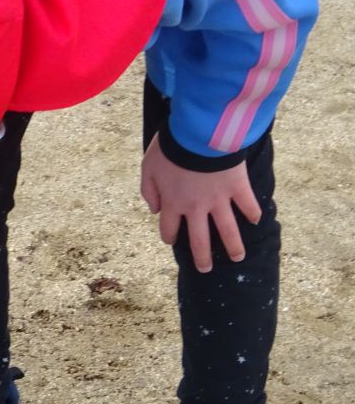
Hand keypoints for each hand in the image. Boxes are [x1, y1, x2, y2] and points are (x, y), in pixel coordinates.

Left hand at [140, 135, 260, 272]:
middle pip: (199, 240)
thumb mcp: (148, 169)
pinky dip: (253, 212)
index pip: (169, 229)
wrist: (199, 134)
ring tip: (238, 258)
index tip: (172, 240)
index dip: (169, 236)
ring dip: (233, 246)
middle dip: (202, 257)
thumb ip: (149, 192)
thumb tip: (155, 210)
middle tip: (205, 269)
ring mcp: (219, 199)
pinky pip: (248, 204)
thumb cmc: (170, 149)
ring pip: (227, 230)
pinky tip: (256, 221)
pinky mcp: (238, 187)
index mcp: (173, 204)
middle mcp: (196, 208)